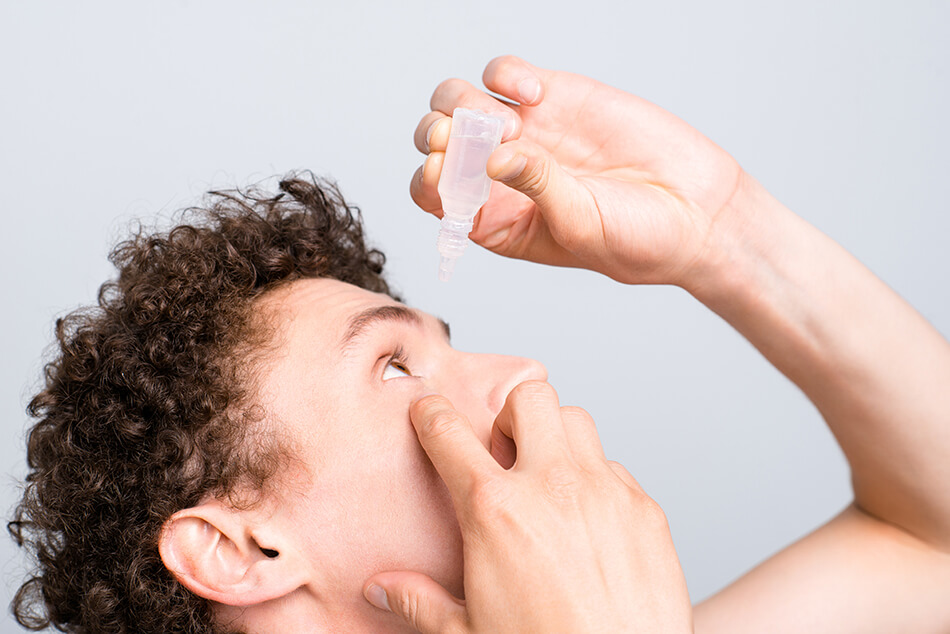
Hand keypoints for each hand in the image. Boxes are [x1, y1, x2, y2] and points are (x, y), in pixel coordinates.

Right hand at [363, 382, 692, 632]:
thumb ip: (420, 602)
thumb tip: (382, 589)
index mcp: (496, 513)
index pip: (450, 434)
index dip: (432, 415)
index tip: (429, 413)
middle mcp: (552, 488)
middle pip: (530, 399)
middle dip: (511, 415)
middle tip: (505, 451)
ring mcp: (605, 493)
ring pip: (578, 421)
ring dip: (557, 438)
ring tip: (548, 479)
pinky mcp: (646, 511)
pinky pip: (616, 468)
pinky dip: (596, 479)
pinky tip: (589, 519)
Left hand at [412, 55, 742, 285]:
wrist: (697, 211)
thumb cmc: (637, 240)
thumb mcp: (580, 225)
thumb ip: (535, 188)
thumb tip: (492, 156)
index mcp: (494, 218)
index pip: (434, 194)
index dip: (429, 179)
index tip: (441, 171)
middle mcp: (500, 174)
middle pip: (438, 141)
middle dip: (438, 134)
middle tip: (465, 136)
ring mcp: (524, 132)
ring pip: (460, 100)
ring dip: (467, 104)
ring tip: (515, 124)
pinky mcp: (554, 97)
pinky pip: (504, 74)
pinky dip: (505, 75)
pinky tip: (532, 94)